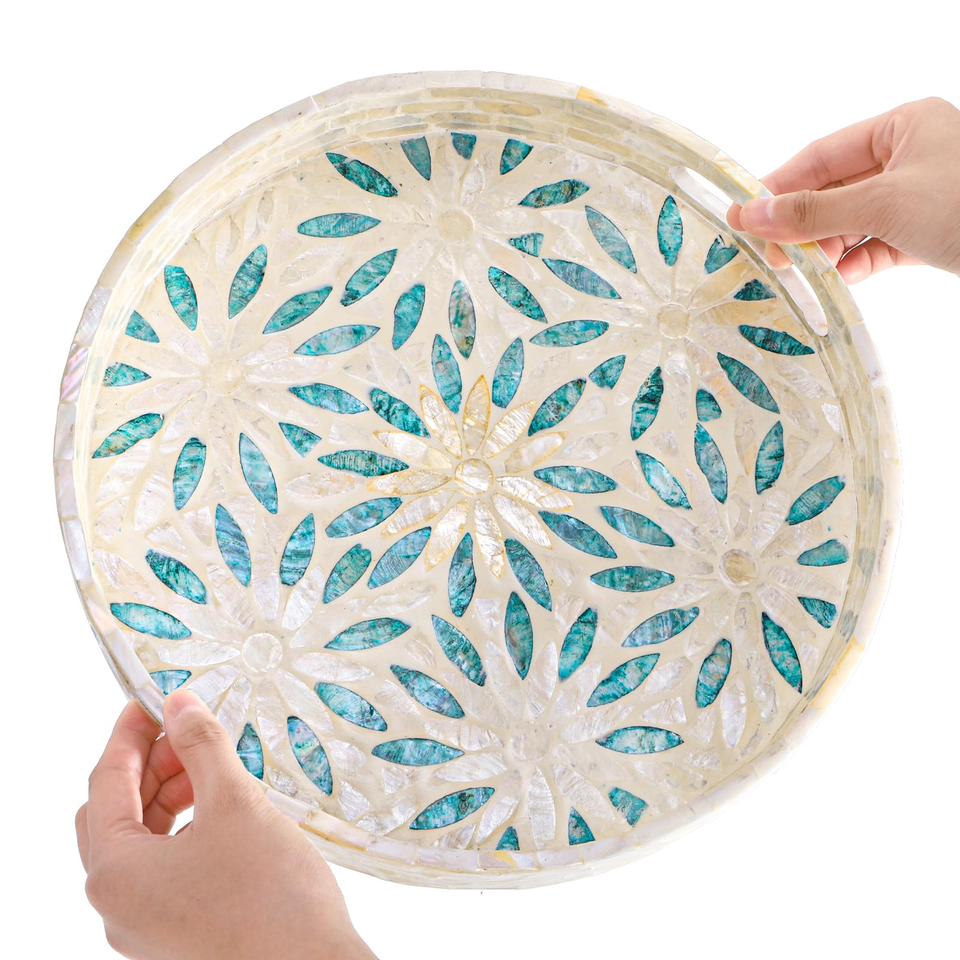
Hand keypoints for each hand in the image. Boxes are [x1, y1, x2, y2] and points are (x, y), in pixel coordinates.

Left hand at [76, 692, 376, 959]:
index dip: (130, 733)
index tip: (152, 699)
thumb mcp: (235, 803)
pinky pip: (162, 869)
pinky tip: (220, 811)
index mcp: (115, 873)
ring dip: (168, 796)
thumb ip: (201, 746)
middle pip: (116, 814)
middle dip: (149, 765)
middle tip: (187, 728)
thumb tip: (179, 703)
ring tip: (210, 767)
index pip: (106, 783)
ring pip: (140, 842)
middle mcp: (117, 905)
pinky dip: (182, 829)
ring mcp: (145, 925)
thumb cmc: (270, 894)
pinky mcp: (175, 934)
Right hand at [726, 96, 959, 282]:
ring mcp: (922, 196)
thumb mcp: (882, 203)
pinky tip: (839, 280)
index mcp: (903, 126)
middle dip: (803, 225)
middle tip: (770, 255)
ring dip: (827, 249)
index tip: (745, 216)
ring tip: (804, 273)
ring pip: (855, 221)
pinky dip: (856, 263)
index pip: (822, 155)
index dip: (779, 186)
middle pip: (836, 190)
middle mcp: (911, 156)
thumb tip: (753, 216)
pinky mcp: (931, 233)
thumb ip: (813, 212)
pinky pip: (879, 245)